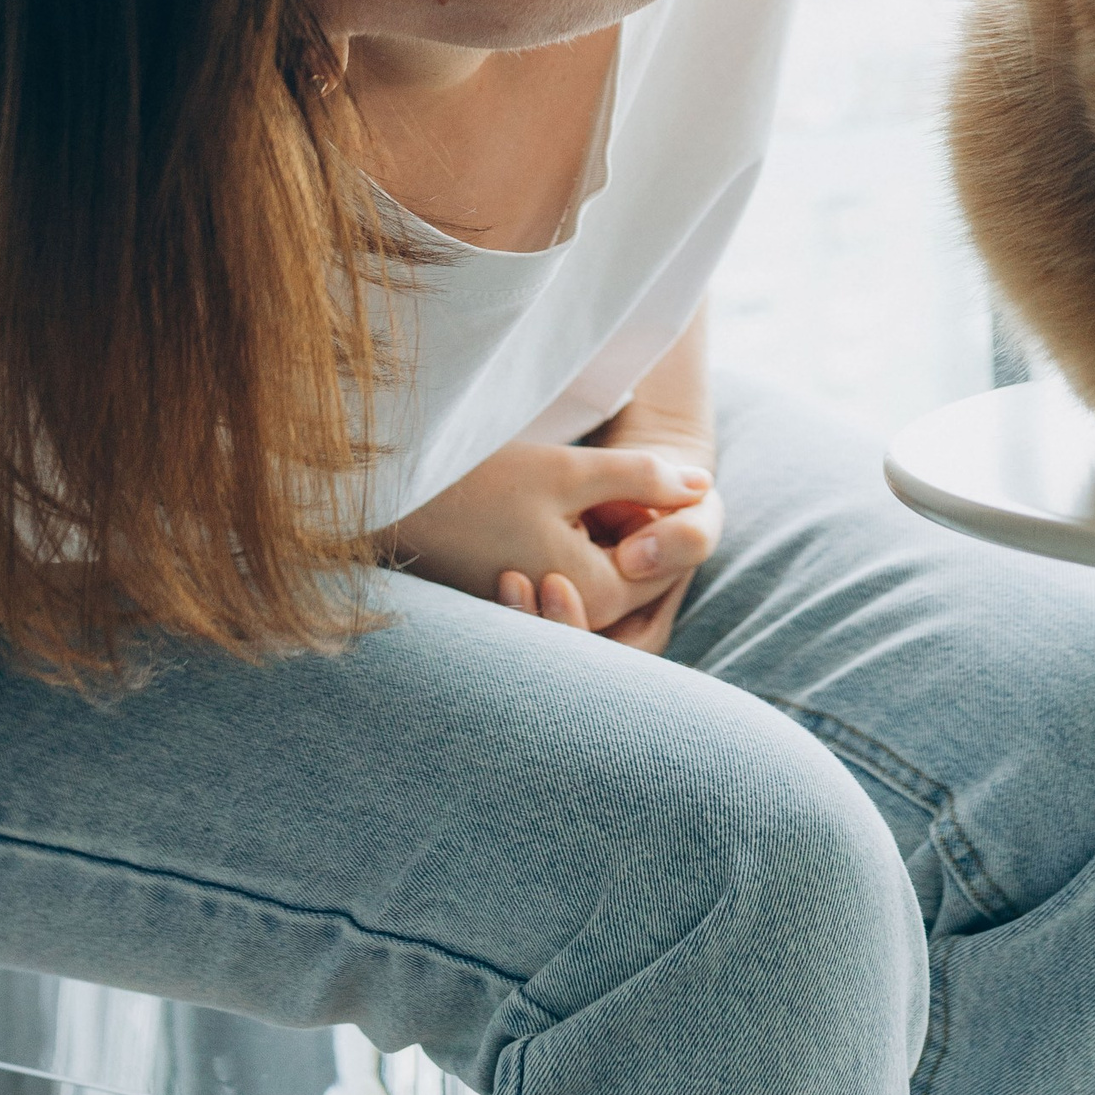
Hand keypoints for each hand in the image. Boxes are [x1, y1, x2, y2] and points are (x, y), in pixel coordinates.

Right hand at [383, 437, 721, 653]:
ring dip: (606, 538)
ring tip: (576, 493)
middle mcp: (572, 625)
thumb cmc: (476, 482)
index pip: (665, 565)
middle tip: (608, 484)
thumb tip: (704, 483)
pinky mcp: (522, 612)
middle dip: (640, 531)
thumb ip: (643, 477)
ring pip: (604, 582)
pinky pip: (570, 587)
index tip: (640, 474)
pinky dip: (577, 551)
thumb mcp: (568, 469)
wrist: (390, 501)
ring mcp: (545, 623)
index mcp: (595, 596)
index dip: (667, 512)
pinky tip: (552, 512)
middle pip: (637, 578)